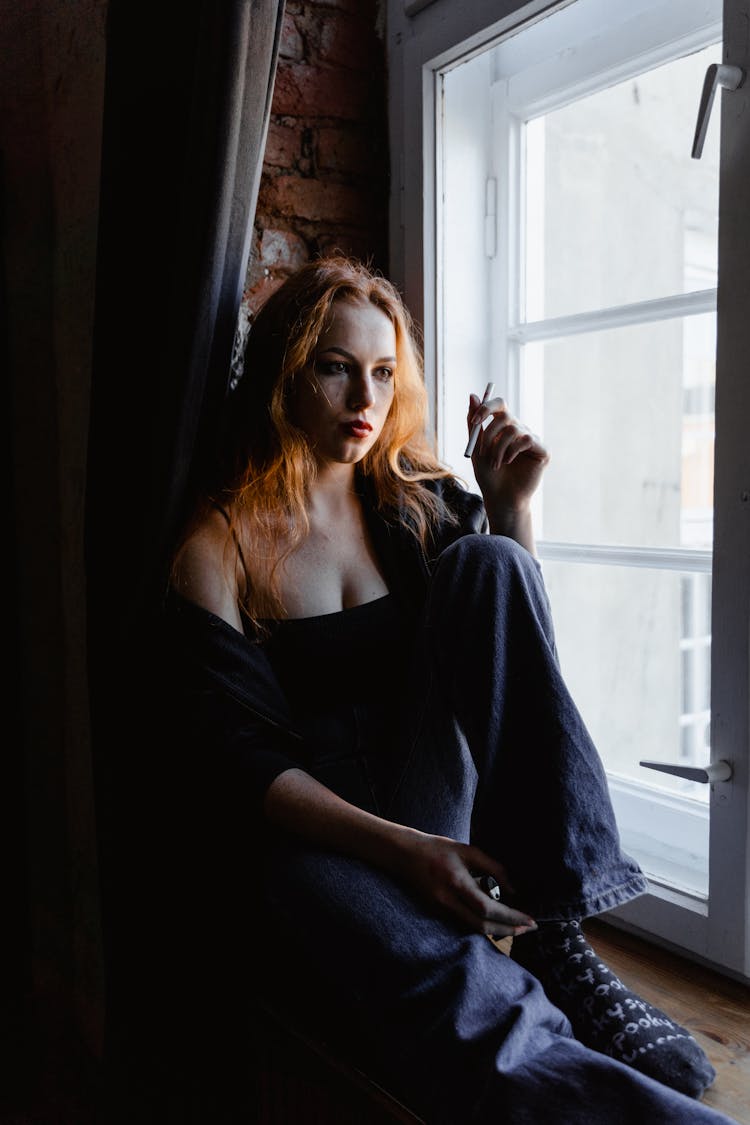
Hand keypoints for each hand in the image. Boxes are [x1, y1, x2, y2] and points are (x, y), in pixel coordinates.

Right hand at [398, 832, 536, 938]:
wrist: (405, 855)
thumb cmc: (439, 849)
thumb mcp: (468, 851)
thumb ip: (493, 868)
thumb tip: (513, 890)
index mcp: (456, 883)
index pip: (487, 908)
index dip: (511, 917)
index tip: (530, 920)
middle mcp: (448, 901)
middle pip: (482, 926)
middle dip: (509, 929)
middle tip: (529, 928)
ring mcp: (441, 910)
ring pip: (474, 928)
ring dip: (498, 930)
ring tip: (518, 926)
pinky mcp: (439, 912)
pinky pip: (465, 924)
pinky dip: (484, 925)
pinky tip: (498, 922)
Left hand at [467, 393, 548, 528]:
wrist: (501, 498)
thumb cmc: (489, 476)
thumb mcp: (476, 448)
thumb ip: (474, 424)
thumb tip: (472, 395)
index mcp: (504, 427)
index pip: (498, 404)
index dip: (486, 408)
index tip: (474, 422)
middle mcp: (519, 429)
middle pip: (505, 415)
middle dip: (489, 433)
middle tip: (482, 451)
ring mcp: (532, 439)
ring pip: (513, 429)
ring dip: (498, 448)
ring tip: (495, 464)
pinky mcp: (542, 450)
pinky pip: (526, 439)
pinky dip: (513, 450)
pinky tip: (509, 462)